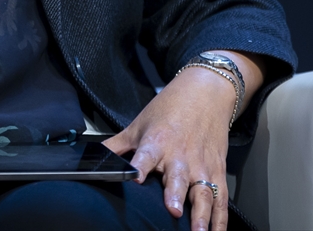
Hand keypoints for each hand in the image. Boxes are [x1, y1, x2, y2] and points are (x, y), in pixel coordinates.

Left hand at [103, 66, 236, 230]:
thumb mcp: (138, 125)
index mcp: (157, 142)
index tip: (135, 178)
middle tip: (174, 211)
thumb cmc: (169, 109)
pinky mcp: (218, 171)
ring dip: (203, 213)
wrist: (205, 93)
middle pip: (178, 177)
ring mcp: (201, 165)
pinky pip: (221, 199)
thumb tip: (91, 158)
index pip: (145, 156)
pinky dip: (221, 218)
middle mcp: (180, 156)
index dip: (139, 167)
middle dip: (175, 194)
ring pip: (203, 191)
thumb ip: (115, 146)